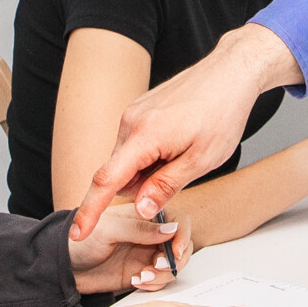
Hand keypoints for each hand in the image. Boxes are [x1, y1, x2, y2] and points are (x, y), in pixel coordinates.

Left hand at [69, 200, 193, 294]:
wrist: (62, 266)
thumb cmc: (80, 240)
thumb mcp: (108, 229)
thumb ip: (139, 229)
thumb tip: (170, 230)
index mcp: (145, 215)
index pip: (177, 221)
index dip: (181, 236)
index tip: (174, 251)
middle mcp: (150, 234)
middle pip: (180, 246)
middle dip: (174, 259)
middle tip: (156, 266)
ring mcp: (147, 254)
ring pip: (172, 266)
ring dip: (163, 274)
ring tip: (142, 276)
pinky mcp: (142, 272)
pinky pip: (160, 280)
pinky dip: (153, 283)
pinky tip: (136, 281)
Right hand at [74, 27, 295, 237]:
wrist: (230, 72)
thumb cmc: (222, 113)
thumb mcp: (201, 160)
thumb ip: (166, 186)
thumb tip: (140, 209)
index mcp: (144, 136)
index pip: (107, 182)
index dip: (91, 211)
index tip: (77, 233)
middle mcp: (130, 122)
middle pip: (118, 174)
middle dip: (141, 186)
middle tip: (179, 173)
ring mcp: (132, 113)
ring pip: (127, 160)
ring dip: (148, 169)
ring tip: (183, 153)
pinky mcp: (138, 108)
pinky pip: (134, 144)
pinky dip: (150, 154)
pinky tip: (177, 142)